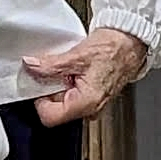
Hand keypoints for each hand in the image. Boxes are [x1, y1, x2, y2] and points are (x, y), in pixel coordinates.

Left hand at [23, 28, 147, 125]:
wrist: (130, 42)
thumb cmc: (113, 49)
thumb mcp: (76, 55)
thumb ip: (50, 64)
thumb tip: (31, 66)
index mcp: (86, 104)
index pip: (50, 117)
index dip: (39, 99)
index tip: (38, 82)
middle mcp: (90, 109)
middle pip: (55, 108)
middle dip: (50, 88)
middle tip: (55, 69)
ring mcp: (91, 105)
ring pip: (63, 100)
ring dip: (59, 83)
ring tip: (68, 67)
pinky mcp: (92, 97)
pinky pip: (71, 94)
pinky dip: (68, 81)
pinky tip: (74, 69)